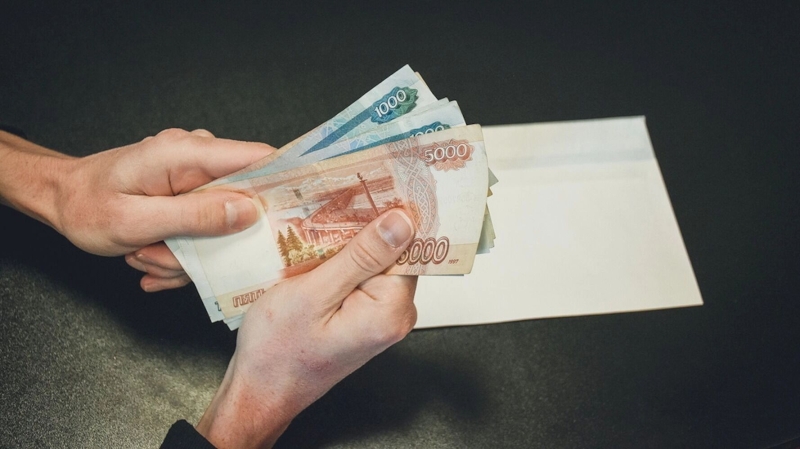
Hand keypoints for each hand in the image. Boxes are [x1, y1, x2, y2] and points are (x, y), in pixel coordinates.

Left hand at [47, 128, 271, 289]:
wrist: (59, 200)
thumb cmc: (87, 205)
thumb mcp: (137, 221)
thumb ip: (194, 215)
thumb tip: (248, 211)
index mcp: (187, 153)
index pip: (257, 157)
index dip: (284, 184)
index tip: (296, 218)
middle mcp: (196, 159)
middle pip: (240, 202)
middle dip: (211, 241)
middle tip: (164, 254)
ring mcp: (193, 177)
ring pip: (220, 225)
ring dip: (185, 252)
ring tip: (146, 254)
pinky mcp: (189, 194)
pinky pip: (204, 228)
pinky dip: (180, 250)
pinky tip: (150, 254)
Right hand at [196, 209, 417, 447]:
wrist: (259, 392)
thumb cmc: (277, 352)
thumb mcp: (313, 294)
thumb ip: (361, 257)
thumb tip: (402, 222)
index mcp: (390, 310)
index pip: (409, 245)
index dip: (391, 212)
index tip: (374, 181)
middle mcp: (394, 315)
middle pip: (394, 251)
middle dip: (366, 223)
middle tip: (336, 196)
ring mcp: (380, 317)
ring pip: (375, 261)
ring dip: (349, 240)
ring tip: (318, 223)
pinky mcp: (364, 316)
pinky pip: (362, 276)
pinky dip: (342, 259)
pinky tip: (317, 249)